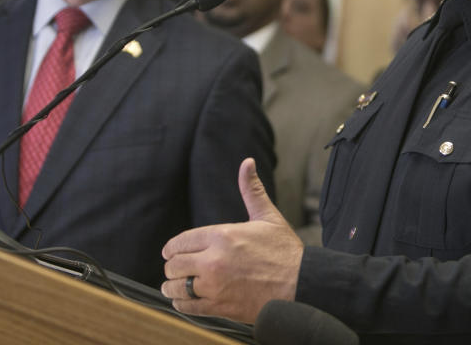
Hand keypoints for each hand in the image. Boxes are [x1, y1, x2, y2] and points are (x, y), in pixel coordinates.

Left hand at [160, 157, 303, 322]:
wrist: (301, 285)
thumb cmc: (285, 251)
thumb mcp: (268, 217)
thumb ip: (251, 190)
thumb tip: (247, 163)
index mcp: (222, 235)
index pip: (181, 241)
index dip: (171, 248)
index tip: (169, 252)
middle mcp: (214, 260)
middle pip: (175, 264)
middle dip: (172, 266)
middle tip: (173, 269)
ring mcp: (215, 285)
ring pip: (177, 287)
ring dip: (171, 286)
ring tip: (171, 286)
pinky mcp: (220, 306)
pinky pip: (188, 306)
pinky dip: (181, 304)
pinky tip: (182, 300)